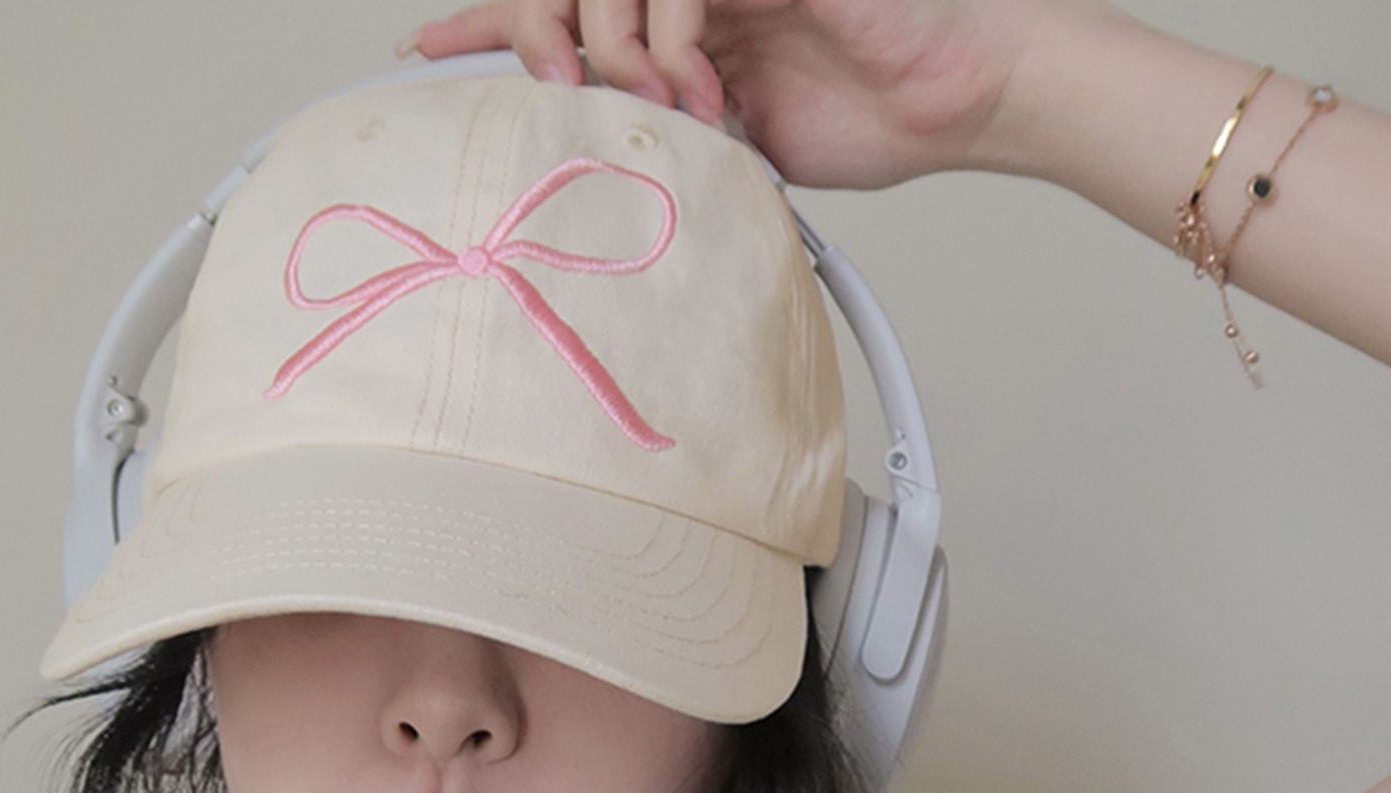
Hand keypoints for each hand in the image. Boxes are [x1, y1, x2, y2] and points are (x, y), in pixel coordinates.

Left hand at [404, 0, 1128, 189]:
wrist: (960, 95)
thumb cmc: (877, 116)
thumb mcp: (745, 149)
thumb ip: (673, 144)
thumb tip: (603, 177)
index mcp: (680, 19)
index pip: (565, 7)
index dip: (492, 24)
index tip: (430, 54)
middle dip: (532, 31)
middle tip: (550, 87)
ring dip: (602, 40)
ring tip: (645, 100)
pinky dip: (661, 32)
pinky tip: (692, 82)